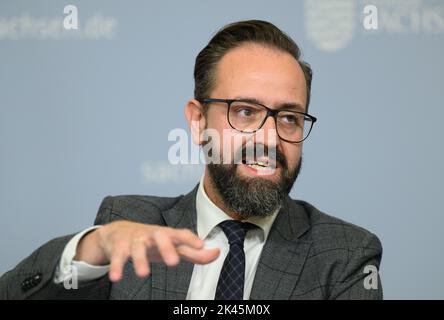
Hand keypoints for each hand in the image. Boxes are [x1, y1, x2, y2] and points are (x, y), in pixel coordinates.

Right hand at [74, 221, 219, 281]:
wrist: (118, 231)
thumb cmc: (152, 241)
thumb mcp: (172, 246)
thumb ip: (193, 252)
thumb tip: (216, 253)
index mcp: (167, 234)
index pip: (180, 233)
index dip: (191, 239)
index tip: (201, 245)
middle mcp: (152, 234)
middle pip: (160, 236)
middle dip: (166, 247)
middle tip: (173, 262)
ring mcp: (135, 239)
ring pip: (137, 247)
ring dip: (140, 260)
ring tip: (144, 274)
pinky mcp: (119, 246)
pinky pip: (117, 256)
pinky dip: (116, 266)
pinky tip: (116, 277)